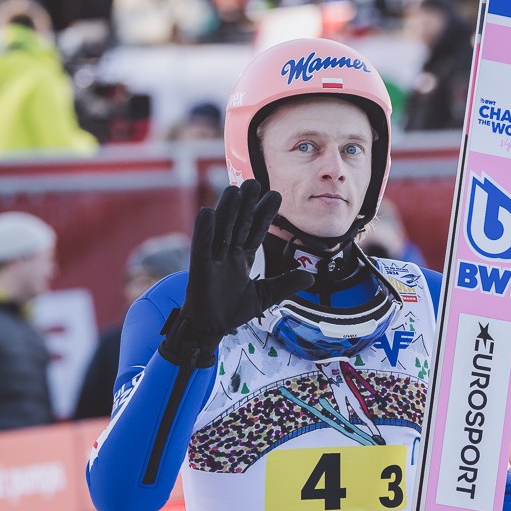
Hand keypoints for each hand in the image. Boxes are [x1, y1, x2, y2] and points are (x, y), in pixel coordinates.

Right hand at [159, 180, 312, 366]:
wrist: (212, 328)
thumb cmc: (233, 310)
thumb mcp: (266, 295)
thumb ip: (286, 284)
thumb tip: (311, 277)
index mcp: (243, 257)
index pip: (256, 230)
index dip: (265, 214)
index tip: (275, 196)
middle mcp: (228, 253)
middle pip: (239, 224)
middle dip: (248, 204)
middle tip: (256, 182)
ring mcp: (213, 258)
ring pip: (221, 229)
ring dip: (228, 210)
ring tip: (235, 189)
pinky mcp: (199, 267)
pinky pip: (201, 245)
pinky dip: (204, 230)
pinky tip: (207, 212)